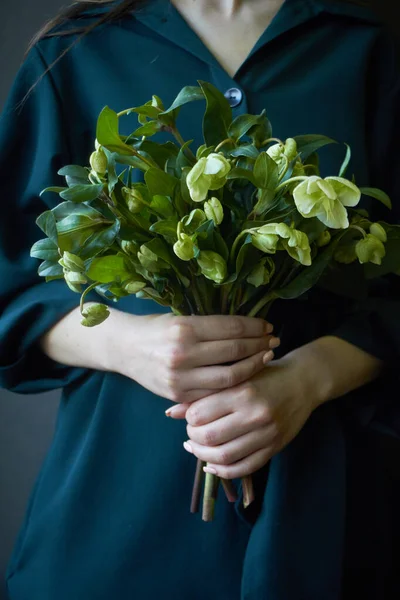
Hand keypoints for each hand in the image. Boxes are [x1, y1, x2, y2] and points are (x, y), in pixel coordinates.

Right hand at [112, 313, 278, 402]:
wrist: (123, 349)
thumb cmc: (155, 329)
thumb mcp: (179, 319)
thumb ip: (208, 326)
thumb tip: (246, 327)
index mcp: (184, 329)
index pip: (231, 328)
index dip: (254, 327)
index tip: (268, 326)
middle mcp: (183, 353)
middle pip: (234, 351)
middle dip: (259, 345)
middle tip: (274, 341)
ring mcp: (181, 377)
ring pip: (229, 376)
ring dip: (253, 366)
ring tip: (266, 357)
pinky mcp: (179, 394)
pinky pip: (215, 392)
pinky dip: (234, 385)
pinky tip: (246, 376)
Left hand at [167, 351, 319, 478]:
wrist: (304, 381)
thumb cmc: (265, 375)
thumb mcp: (236, 377)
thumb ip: (206, 393)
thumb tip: (172, 413)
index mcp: (241, 391)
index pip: (200, 413)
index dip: (188, 419)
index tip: (190, 417)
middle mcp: (254, 413)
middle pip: (209, 437)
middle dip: (193, 438)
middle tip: (191, 433)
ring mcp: (266, 433)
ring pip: (224, 456)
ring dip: (204, 457)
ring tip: (198, 449)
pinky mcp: (274, 448)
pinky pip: (244, 468)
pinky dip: (223, 471)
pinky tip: (212, 464)